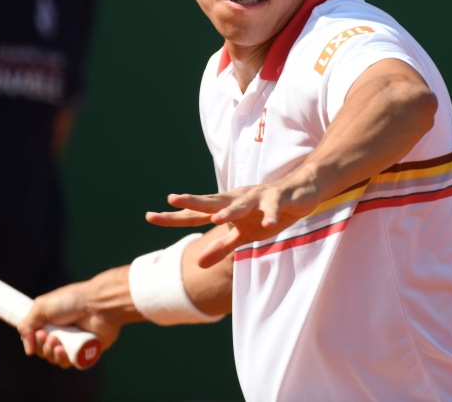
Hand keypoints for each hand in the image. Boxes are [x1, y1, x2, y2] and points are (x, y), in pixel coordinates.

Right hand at [17, 267, 139, 368]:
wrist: (98, 305)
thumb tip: (28, 349)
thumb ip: (27, 325)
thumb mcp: (42, 306)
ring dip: (51, 353)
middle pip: (43, 351)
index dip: (33, 340)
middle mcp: (62, 332)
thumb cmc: (72, 300)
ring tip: (57, 342)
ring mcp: (74, 343)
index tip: (37, 334)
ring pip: (55, 359)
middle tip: (48, 336)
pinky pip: (70, 363)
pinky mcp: (85, 352)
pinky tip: (64, 351)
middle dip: (42, 346)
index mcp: (51, 321)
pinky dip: (63, 359)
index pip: (35, 339)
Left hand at [146, 172, 321, 267]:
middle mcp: (237, 199)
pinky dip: (271, 215)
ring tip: (216, 218)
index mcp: (226, 208)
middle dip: (193, 201)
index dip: (174, 216)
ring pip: (241, 204)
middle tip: (172, 199)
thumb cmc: (267, 212)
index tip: (149, 217)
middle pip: (212, 202)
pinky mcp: (278, 198)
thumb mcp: (244, 234)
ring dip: (230, 210)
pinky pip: (273, 207)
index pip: (196, 214)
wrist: (301, 189)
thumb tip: (198, 263)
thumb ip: (221, 246)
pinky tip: (269, 225)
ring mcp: (257, 197)